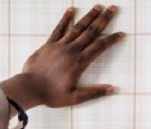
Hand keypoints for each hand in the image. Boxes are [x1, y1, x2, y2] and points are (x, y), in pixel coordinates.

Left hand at [9, 5, 124, 108]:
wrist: (29, 88)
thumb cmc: (51, 94)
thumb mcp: (75, 97)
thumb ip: (94, 92)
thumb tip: (112, 89)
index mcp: (79, 63)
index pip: (99, 47)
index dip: (111, 40)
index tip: (121, 33)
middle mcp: (71, 50)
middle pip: (91, 32)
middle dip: (103, 20)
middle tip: (113, 9)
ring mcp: (59, 45)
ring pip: (77, 27)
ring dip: (89, 16)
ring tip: (98, 6)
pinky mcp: (49, 44)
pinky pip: (59, 28)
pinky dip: (66, 18)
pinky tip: (71, 10)